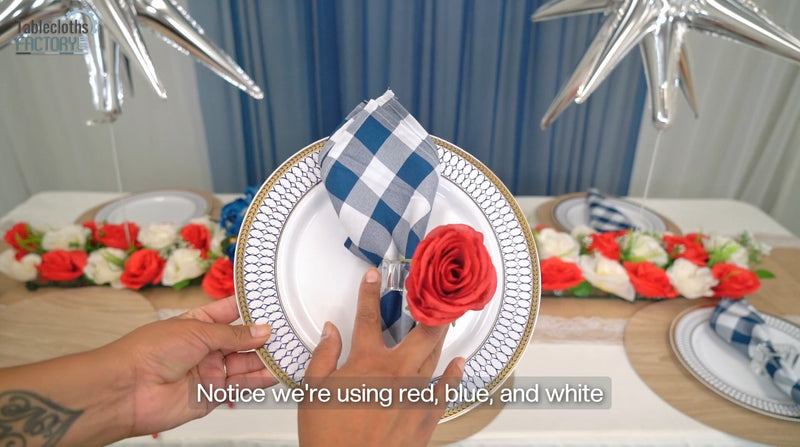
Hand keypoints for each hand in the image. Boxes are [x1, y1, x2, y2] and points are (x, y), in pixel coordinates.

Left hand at [106, 295, 276, 435]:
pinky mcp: (212, 394)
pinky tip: (275, 371)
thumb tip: (262, 331)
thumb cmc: (148, 352)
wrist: (128, 389)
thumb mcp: (198, 331)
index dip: (251, 309)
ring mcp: (209, 371)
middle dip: (263, 336)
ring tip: (288, 350)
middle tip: (288, 329)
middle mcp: (204, 347)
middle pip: (242, 340)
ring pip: (245, 363)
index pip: (230, 312)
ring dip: (265, 358)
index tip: (273, 304)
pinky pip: (241, 386)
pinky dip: (260, 379)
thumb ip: (234, 335)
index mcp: (197, 323)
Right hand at [297, 268, 464, 446]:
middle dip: (429, 307)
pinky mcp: (426, 415)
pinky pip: (446, 389)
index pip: (367, 317)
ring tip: (445, 318)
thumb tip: (329, 331)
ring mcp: (414, 393)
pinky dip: (454, 374)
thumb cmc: (329, 437)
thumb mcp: (313, 391)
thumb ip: (323, 356)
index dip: (369, 292)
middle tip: (434, 291)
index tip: (374, 276)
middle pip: (420, 330)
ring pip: (434, 354)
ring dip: (440, 333)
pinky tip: (459, 362)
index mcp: (366, 363)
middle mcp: (395, 372)